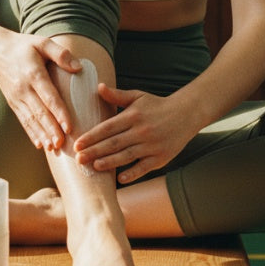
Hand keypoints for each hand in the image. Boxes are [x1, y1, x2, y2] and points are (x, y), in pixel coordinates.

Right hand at [0, 30, 80, 151]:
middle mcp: (23, 89)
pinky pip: (23, 120)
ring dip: (42, 135)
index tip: (69, 126)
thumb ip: (61, 54)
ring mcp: (16, 98)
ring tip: (53, 148)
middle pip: (39, 113)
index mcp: (33, 74)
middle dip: (51, 129)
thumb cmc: (23, 46)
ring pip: (31, 120)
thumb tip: (78, 68)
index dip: (59, 113)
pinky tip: (40, 144)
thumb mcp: (42, 42)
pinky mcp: (13, 103)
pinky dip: (32, 133)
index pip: (49, 97)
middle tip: (63, 144)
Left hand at [73, 85, 194, 184]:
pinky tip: (119, 179)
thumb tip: (99, 86)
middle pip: (114, 143)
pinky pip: (144, 167)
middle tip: (79, 159)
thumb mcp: (138, 96)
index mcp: (133, 115)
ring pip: (127, 156)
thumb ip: (117, 95)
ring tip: (94, 167)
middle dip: (95, 151)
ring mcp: (152, 145)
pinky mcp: (162, 157)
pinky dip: (132, 173)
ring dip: (109, 162)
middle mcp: (142, 130)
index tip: (77, 144)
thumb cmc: (157, 105)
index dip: (92, 136)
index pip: (108, 127)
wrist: (187, 113)